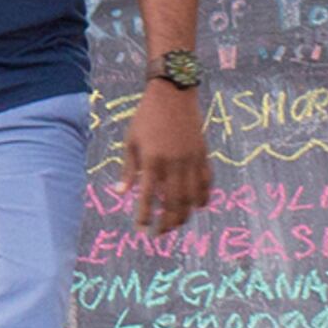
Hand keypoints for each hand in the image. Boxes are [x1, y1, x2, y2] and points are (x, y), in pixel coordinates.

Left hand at [124, 82, 212, 236]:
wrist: (173, 94)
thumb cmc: (146, 117)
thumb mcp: (131, 141)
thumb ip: (128, 169)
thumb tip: (121, 192)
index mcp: (152, 160)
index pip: (147, 196)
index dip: (144, 216)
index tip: (141, 229)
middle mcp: (173, 163)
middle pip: (173, 203)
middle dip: (166, 222)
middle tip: (160, 233)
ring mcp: (190, 160)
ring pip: (191, 197)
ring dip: (184, 215)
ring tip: (176, 224)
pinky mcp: (202, 155)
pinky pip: (206, 182)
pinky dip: (203, 197)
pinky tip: (197, 206)